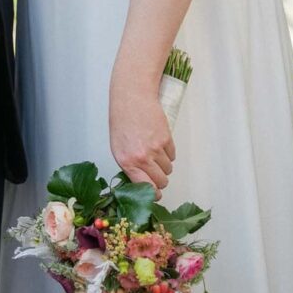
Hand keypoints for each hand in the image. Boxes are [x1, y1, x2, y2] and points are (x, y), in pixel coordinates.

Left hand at [109, 75, 175, 195]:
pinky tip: (158, 141)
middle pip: (162, 182)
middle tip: (155, 170)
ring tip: (154, 150)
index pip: (146, 189)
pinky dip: (168, 152)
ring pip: (168, 169)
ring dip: (164, 164)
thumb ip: (130, 167)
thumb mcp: (118, 147)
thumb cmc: (122, 121)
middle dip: (160, 179)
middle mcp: (142, 158)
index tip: (155, 194)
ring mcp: (156, 149)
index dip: (154, 194)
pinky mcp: (166, 139)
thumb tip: (142, 182)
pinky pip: (173, 156)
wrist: (131, 98)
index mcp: (127, 162)